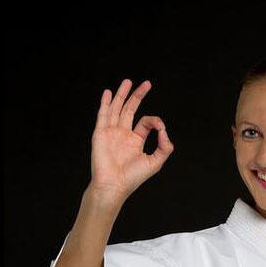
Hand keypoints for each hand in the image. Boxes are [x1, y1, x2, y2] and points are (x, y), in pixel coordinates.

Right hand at [88, 78, 173, 202]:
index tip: (160, 127)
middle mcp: (122, 135)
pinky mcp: (100, 133)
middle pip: (130, 110)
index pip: (145, 123)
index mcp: (135, 141)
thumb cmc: (132, 177)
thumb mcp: (155, 162)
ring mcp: (111, 133)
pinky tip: (108, 93)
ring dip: (122, 94)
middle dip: (137, 96)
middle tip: (146, 84)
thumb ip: (164, 147)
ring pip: (117, 109)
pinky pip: (103, 115)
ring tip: (127, 81)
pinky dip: (105, 103)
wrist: (113, 185)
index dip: (154, 121)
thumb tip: (165, 131)